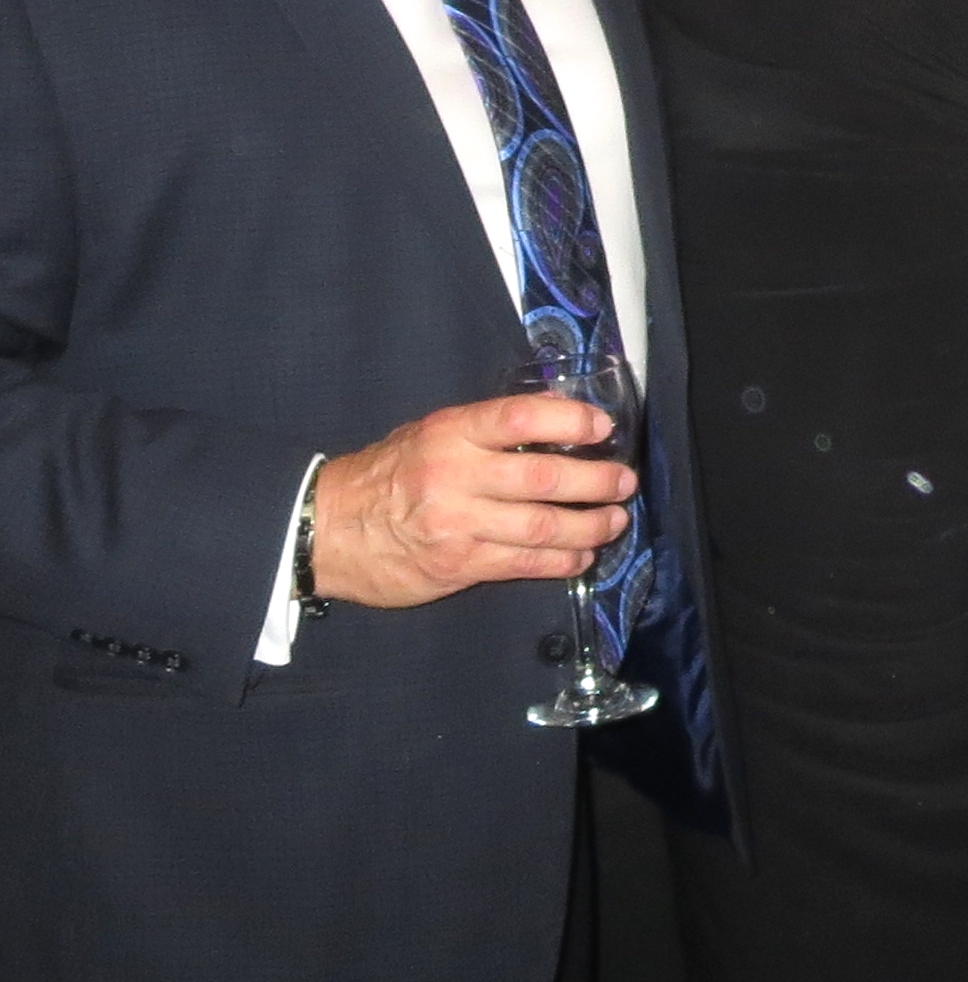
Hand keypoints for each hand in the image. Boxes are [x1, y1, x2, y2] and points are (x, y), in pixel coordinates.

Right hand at [307, 393, 635, 608]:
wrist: (327, 529)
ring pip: (543, 526)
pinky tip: (581, 557)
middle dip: (597, 481)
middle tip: (625, 481)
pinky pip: (524, 564)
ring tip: (614, 521)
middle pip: (545, 477)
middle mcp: (457, 474)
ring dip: (590, 525)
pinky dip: (561, 561)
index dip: (571, 420)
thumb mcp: (432, 433)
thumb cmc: (390, 473)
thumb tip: (558, 422)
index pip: (521, 417)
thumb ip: (487, 430)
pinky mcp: (458, 564)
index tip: (604, 427)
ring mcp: (458, 523)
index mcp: (453, 432)